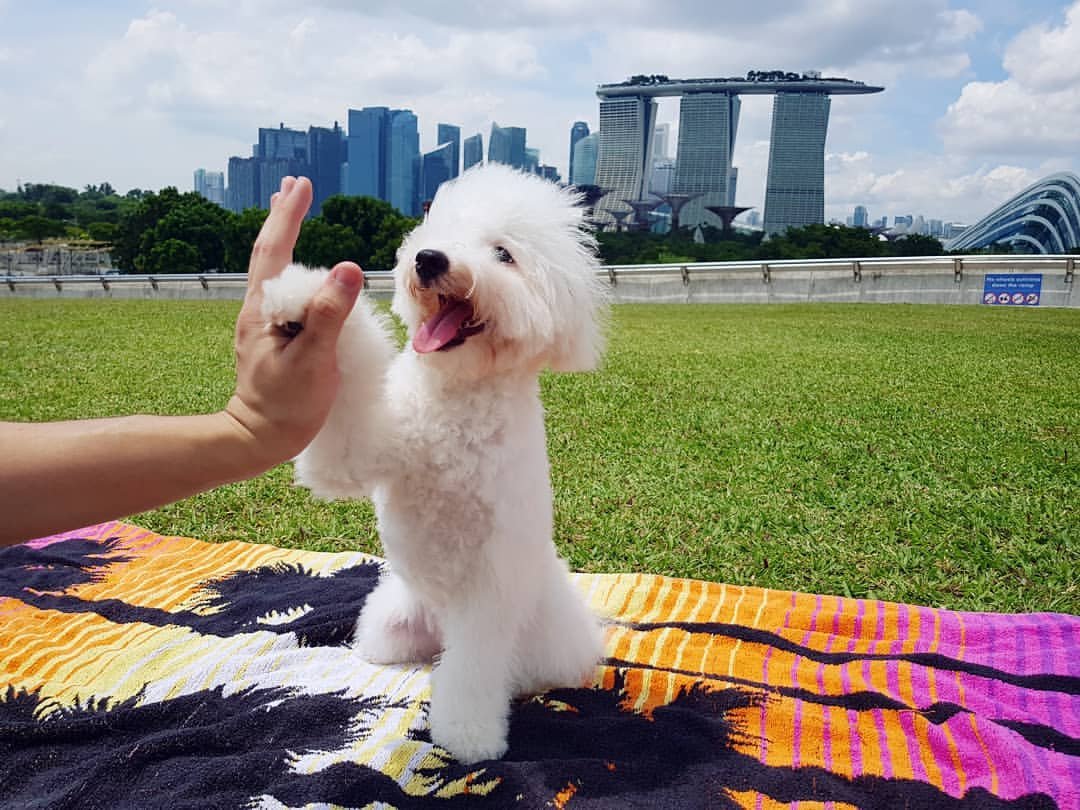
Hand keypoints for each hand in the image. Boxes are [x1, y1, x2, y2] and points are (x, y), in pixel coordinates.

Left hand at [224, 176, 362, 469]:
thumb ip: (329, 314)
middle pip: (269, 253)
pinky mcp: (273, 340)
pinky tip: (304, 277)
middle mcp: (258, 311)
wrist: (257, 441)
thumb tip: (347, 268)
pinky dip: (294, 271)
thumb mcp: (314, 359)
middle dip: (282, 218)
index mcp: (263, 309)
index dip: (288, 216)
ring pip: (276, 273)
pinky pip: (285, 294)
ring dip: (286, 240)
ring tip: (292, 215)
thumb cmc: (286, 405)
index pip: (274, 250)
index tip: (302, 185)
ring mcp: (264, 326)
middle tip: (293, 186)